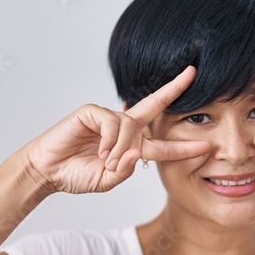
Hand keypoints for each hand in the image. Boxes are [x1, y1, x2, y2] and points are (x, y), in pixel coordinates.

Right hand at [21, 65, 210, 193]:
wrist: (48, 171)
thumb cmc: (76, 174)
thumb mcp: (108, 180)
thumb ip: (126, 170)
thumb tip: (137, 152)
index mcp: (130, 145)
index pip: (161, 144)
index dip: (183, 146)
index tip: (205, 145)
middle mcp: (123, 127)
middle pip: (154, 106)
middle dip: (174, 89)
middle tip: (192, 74)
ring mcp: (107, 117)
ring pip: (130, 126)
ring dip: (122, 148)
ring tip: (108, 162)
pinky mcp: (91, 111)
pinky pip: (112, 122)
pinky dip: (110, 140)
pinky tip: (100, 151)